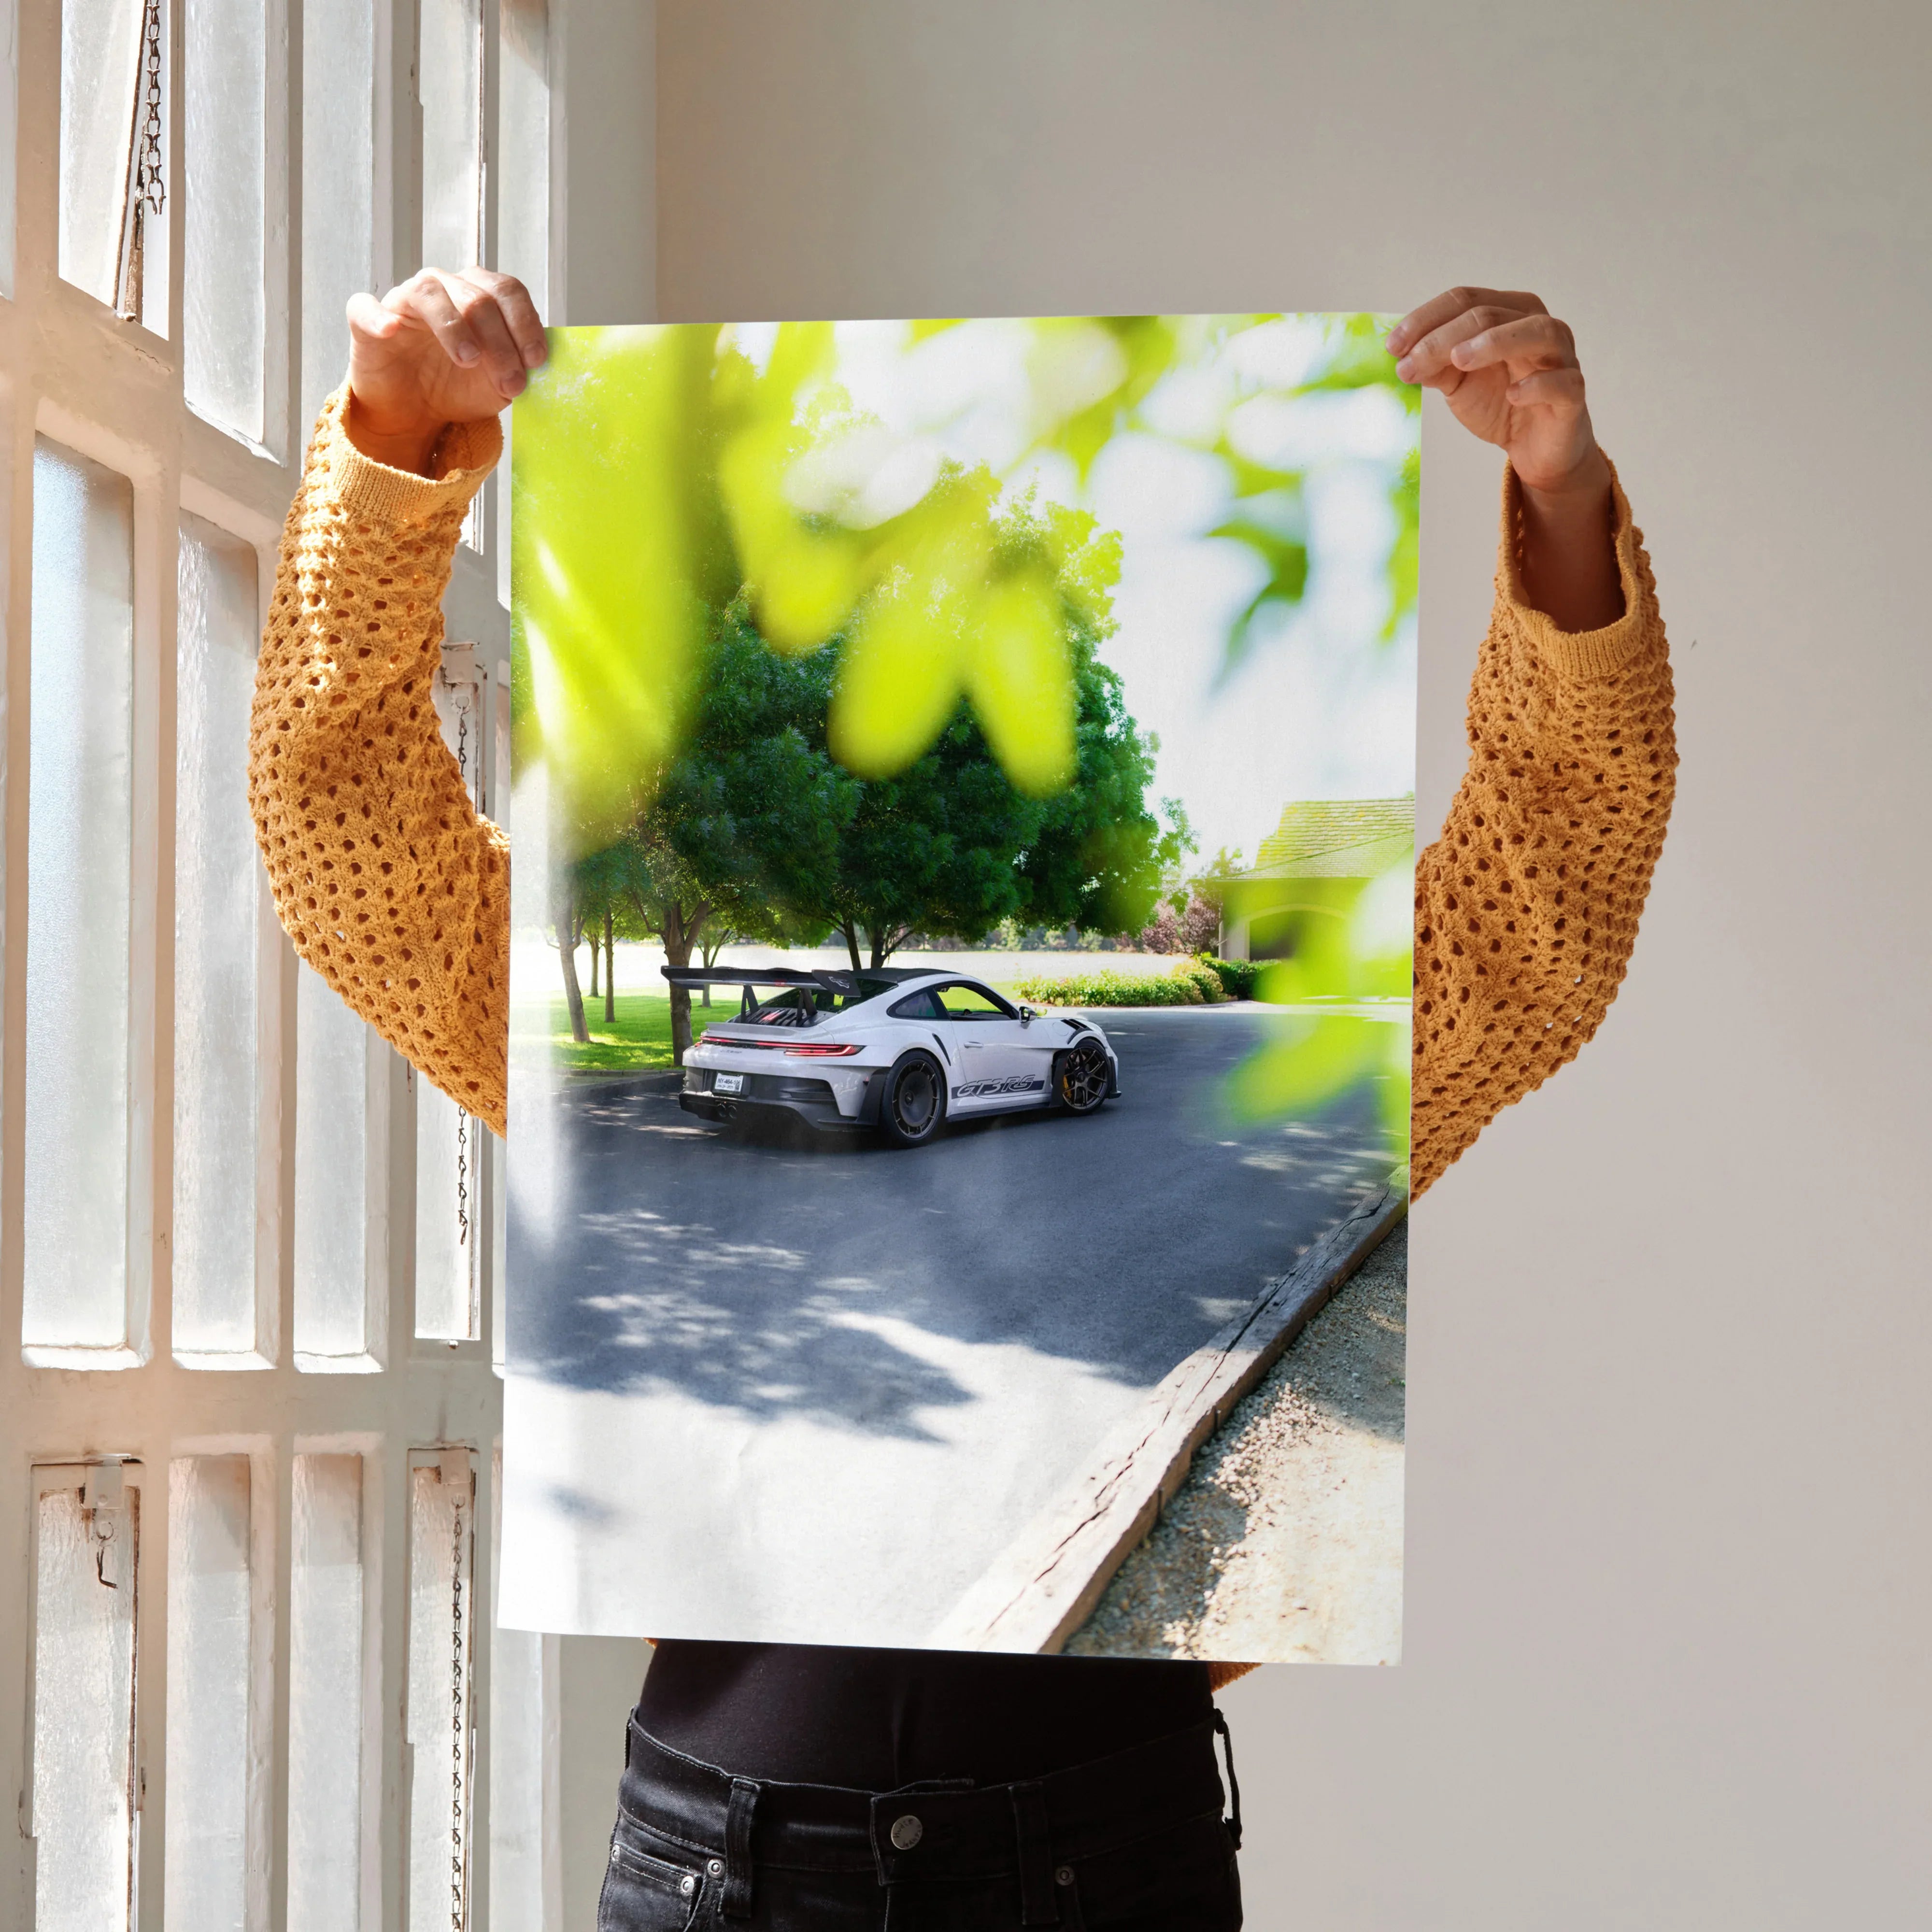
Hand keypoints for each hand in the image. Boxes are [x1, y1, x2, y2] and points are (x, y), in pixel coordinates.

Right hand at [344, 267, 546, 474]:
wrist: (414, 412)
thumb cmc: (457, 387)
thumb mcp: (498, 384)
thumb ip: (518, 368)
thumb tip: (536, 364)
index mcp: (479, 295)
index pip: (507, 291)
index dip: (525, 323)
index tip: (535, 360)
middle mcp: (443, 288)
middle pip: (477, 297)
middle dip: (500, 342)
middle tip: (510, 382)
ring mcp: (404, 300)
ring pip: (430, 293)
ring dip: (455, 327)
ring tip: (469, 360)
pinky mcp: (367, 320)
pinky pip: (366, 307)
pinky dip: (378, 317)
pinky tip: (391, 331)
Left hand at [1389, 288, 1621, 628]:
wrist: (1535, 448)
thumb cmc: (1499, 403)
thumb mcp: (1458, 382)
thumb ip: (1434, 364)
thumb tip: (1401, 355)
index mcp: (1508, 313)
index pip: (1465, 299)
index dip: (1426, 319)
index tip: (1392, 346)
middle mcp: (1538, 325)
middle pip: (1490, 314)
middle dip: (1444, 337)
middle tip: (1410, 363)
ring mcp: (1561, 357)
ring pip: (1536, 332)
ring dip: (1494, 342)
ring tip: (1458, 360)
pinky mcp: (1573, 393)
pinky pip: (1562, 382)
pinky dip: (1537, 384)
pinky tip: (1513, 394)